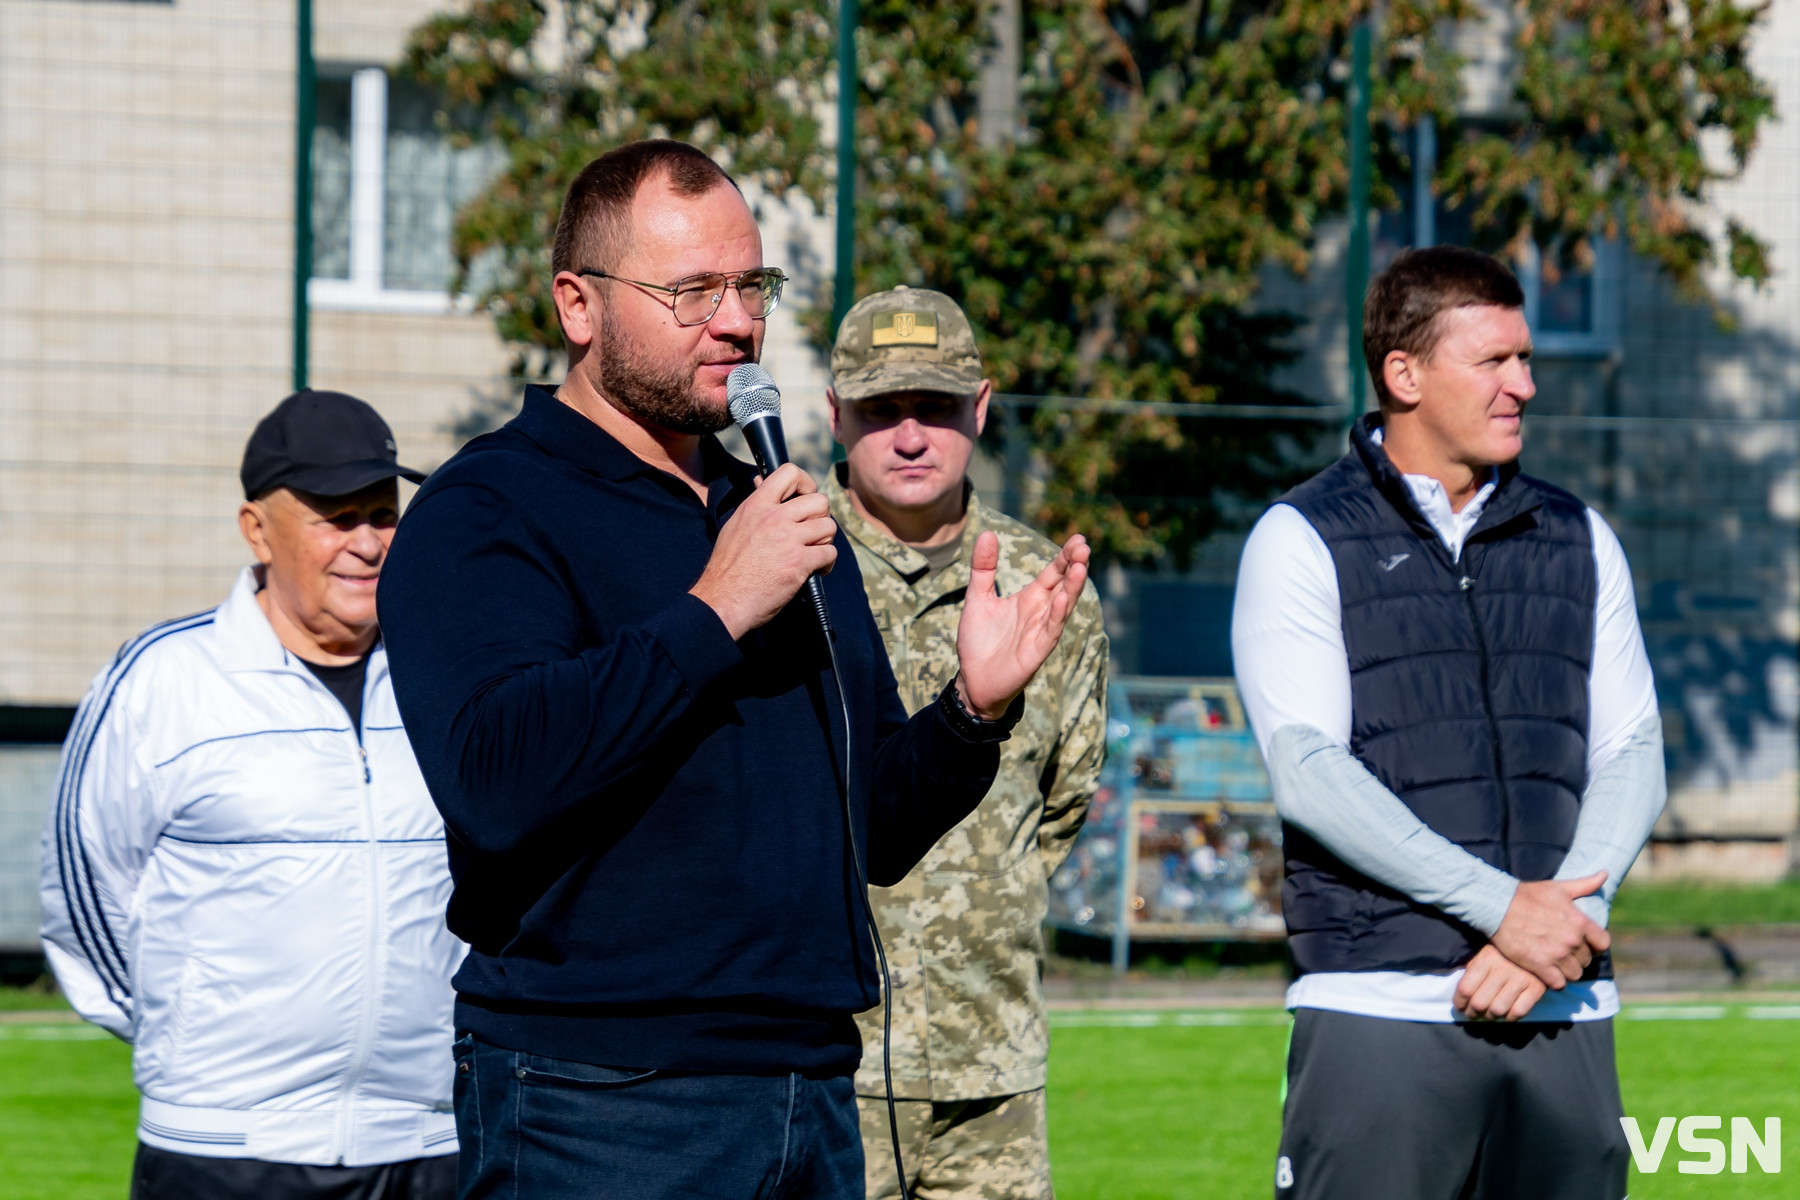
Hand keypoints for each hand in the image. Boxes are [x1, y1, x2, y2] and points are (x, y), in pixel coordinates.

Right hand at [690, 463, 836, 639]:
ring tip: (813, 552)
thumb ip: (755, 505)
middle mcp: (774, 518)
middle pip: (819, 501)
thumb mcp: (735, 526)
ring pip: (829, 527)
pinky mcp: (799, 562)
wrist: (723, 600)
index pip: (789, 472)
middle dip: (821, 517)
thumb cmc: (727, 568)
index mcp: (756, 505)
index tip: (805, 497)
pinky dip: (827, 563)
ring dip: (825, 541)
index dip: (805, 483)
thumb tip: (762, 482)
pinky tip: (815, 570)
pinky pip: (830, 553)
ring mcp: (788, 539)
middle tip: (812, 532)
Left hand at [953, 531, 1089, 718]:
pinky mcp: (1037, 651)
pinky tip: (1064, 598)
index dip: (1065, 556)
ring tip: (1081, 565)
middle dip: (1074, 566)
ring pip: (1062, 606)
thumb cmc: (979, 641)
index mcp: (1030, 598)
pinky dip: (1058, 614)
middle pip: (1063, 585)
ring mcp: (1041, 631)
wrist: (972, 680)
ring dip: (1072, 587)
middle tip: (1084, 545)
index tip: (1078, 538)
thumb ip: (983, 567)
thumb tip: (986, 532)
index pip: (1053, 572)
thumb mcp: (977, 597)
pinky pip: (1051, 630)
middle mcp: (1041, 612)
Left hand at [1454, 944, 1546, 1021]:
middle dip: (1472, 1013)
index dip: (1459, 1002)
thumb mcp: (1485, 953)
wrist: (1538, 945)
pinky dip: (1510, 1018)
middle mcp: (1503, 969)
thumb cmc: (1505, 952)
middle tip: (1472, 1014)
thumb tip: (1460, 994)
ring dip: (1490, 1017)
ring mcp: (1521, 979)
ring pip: (1498, 1010)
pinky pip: (1518, 1012)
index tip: (1459, 1007)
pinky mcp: (1536, 989)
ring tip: (1488, 1015)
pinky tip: (1506, 1014)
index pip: (1466, 988)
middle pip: (1480, 1003)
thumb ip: (1472, 970)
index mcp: (1486, 958)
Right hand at [1489, 871, 1609, 989]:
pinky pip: (1558, 983)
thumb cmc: (1528, 895)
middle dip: (1577, 958)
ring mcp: (1556, 954)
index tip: (1584, 945)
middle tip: (1562, 952)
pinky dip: (1553, 980)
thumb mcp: (1559, 887)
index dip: (1595, 946)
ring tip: (1554, 963)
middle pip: (1586, 960)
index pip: (1602, 944)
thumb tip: (1605, 873)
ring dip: (1566, 971)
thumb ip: (1585, 884)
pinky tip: (1545, 972)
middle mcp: (1571, 940)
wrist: (1497, 905)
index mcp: (1579, 922)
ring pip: (1574, 974)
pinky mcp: (1539, 966)